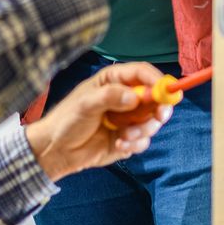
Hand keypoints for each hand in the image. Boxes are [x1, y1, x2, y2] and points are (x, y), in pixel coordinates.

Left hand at [25, 61, 175, 181]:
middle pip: (155, 98)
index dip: (157, 81)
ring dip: (142, 131)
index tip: (165, 92)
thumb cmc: (66, 121)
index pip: (142, 74)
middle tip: (159, 117)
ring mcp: (128, 119)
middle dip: (159, 109)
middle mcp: (125, 97)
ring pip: (152, 122)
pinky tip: (118, 146)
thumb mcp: (86, 104)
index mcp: (114, 81)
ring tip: (123, 138)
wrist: (57, 150)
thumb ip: (110, 97)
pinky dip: (134, 145)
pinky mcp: (128, 138)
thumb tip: (134, 97)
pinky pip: (143, 141)